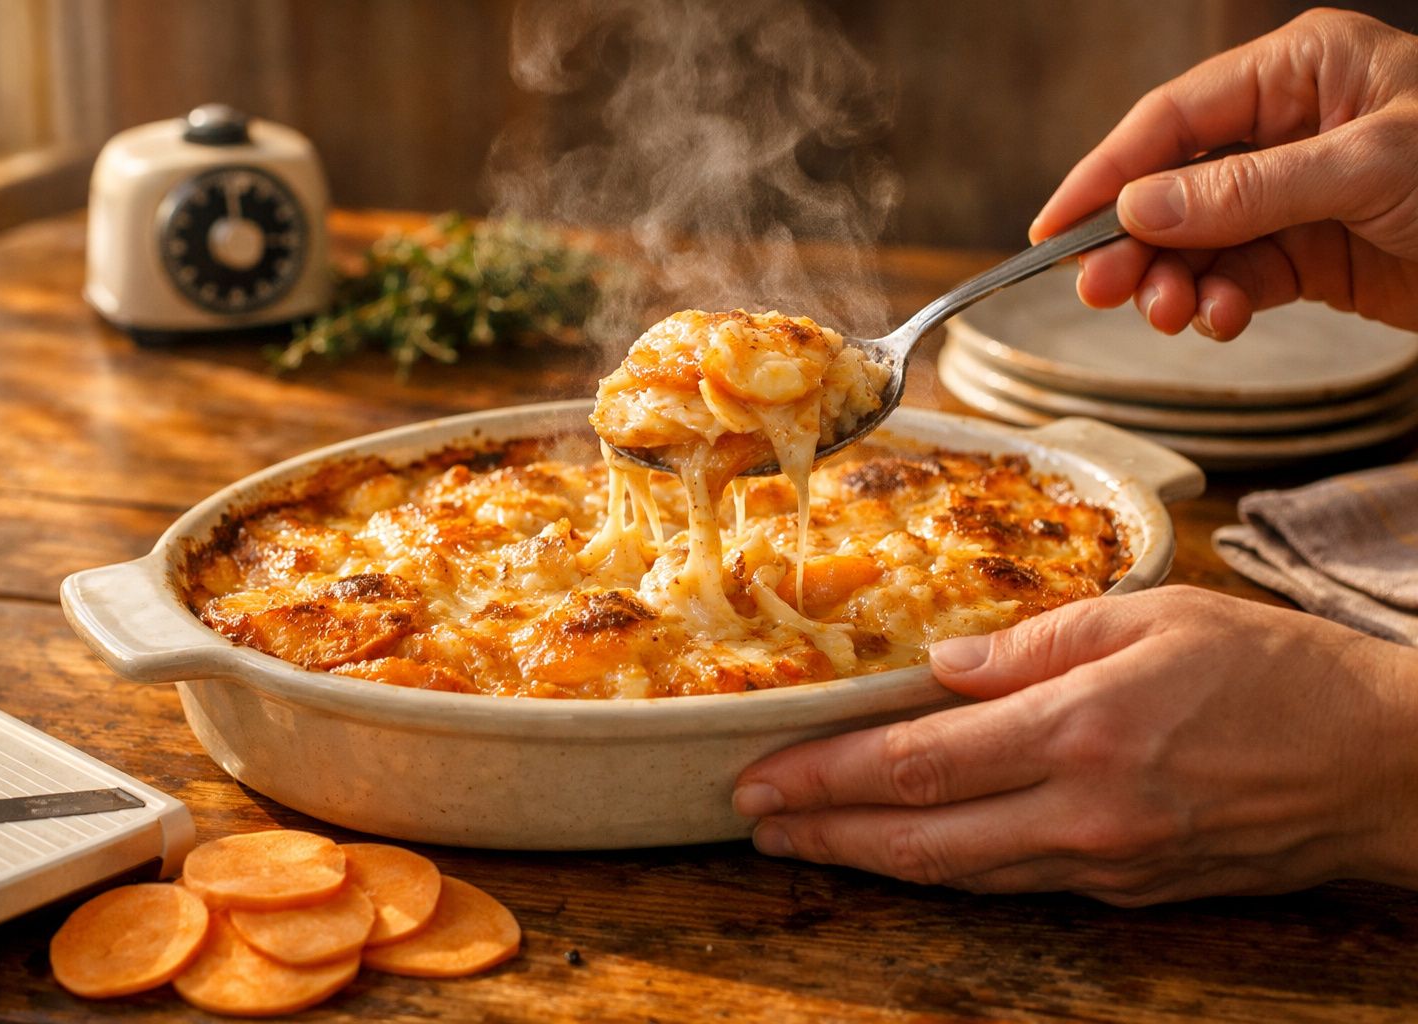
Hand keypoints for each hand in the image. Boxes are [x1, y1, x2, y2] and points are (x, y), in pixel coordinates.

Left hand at [733, 586, 1417, 904]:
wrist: (1382, 765)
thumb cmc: (1276, 672)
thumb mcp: (1155, 617)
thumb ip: (1035, 641)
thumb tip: (942, 667)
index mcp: (1080, 730)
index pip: (917, 762)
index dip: (825, 776)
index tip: (760, 776)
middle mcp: (1082, 813)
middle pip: (919, 838)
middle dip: (822, 833)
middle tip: (751, 822)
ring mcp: (1105, 865)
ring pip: (959, 875)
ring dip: (871, 861)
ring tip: (806, 841)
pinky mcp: (1129, 892)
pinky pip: (1014, 883)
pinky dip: (947, 869)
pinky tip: (909, 850)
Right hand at [1030, 9, 1417, 339]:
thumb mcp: (1367, 170)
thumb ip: (1248, 190)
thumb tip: (1142, 210)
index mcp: (1301, 73)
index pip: (1172, 119)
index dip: (1105, 174)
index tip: (1052, 228)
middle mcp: (1288, 129)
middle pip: (1172, 185)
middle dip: (1136, 242)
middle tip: (1102, 290)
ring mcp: (1294, 194)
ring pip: (1197, 242)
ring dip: (1175, 283)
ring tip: (1170, 316)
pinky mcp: (1309, 253)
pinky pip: (1238, 278)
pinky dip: (1221, 304)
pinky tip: (1225, 319)